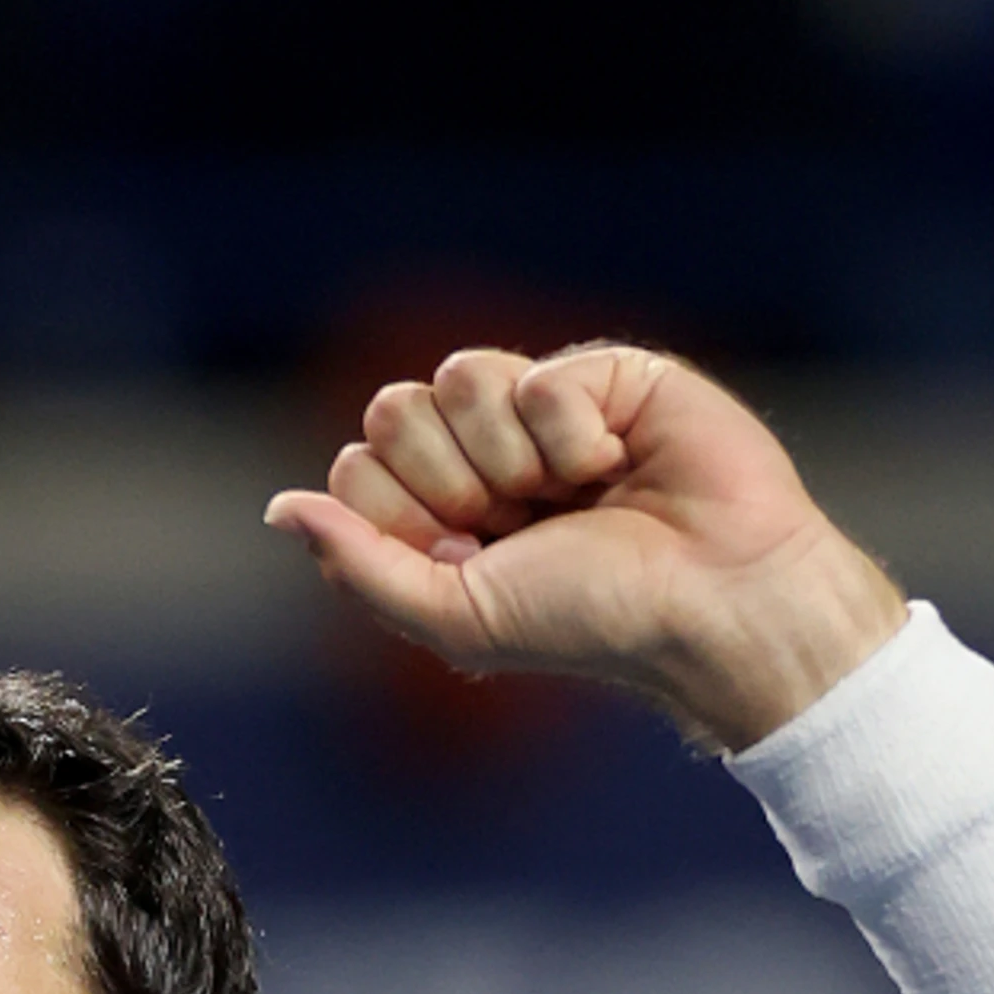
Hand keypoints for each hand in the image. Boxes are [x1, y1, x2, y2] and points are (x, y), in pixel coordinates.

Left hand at [265, 344, 909, 750]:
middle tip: (522, 521)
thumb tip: (278, 508)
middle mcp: (482, 453)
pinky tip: (621, 461)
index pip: (356, 467)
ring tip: (574, 492)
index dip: (401, 510)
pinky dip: (572, 434)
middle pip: (392, 410)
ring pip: (456, 378)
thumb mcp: (457, 616)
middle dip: (450, 479)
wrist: (715, 601)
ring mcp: (539, 409)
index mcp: (439, 510)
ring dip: (512, 457)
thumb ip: (359, 564)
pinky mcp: (602, 373)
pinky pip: (533, 376)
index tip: (470, 553)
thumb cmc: (594, 620)